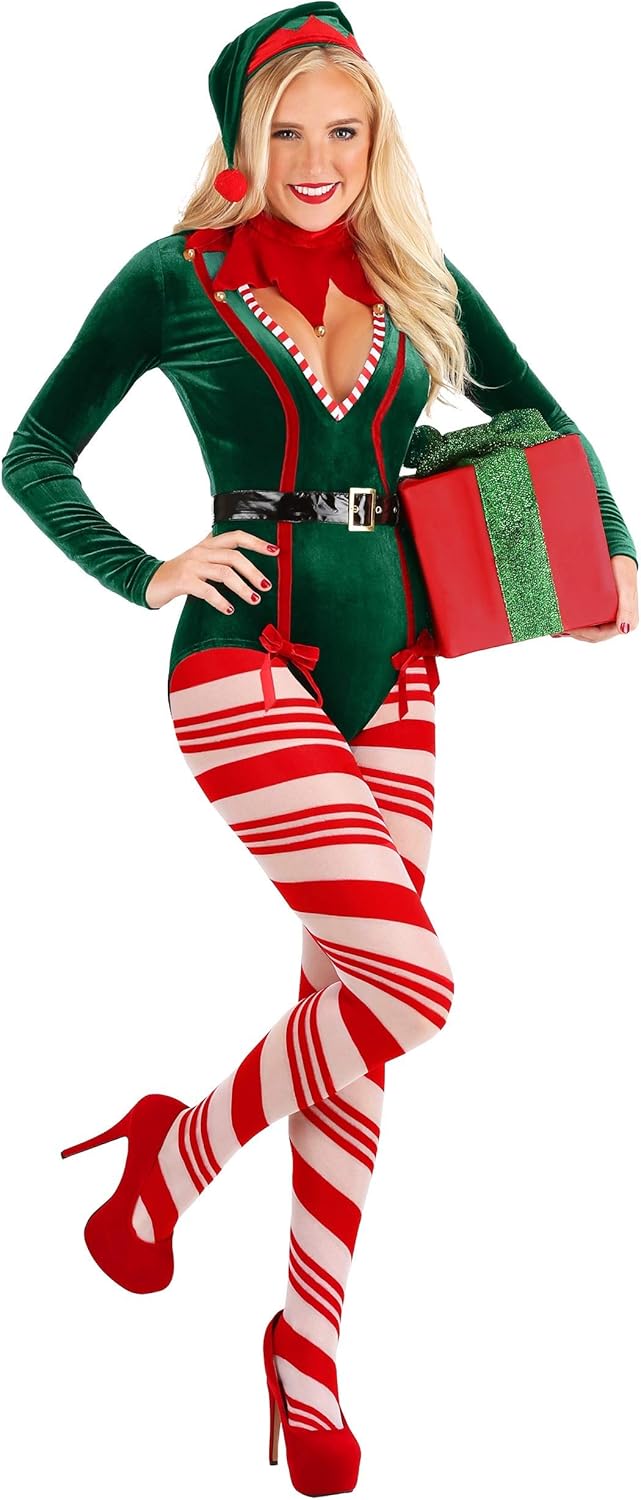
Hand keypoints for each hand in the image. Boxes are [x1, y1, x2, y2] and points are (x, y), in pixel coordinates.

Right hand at [144, 530, 278, 610]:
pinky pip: (207, 590)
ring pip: (224, 573)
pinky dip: (221, 601)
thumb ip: (218, 557)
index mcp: (207, 544)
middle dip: (253, 571)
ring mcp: (192, 565)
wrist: (148, 582)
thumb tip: (247, 565)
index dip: (256, 543)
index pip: (236, 536)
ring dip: (243, 587)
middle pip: (234, 556)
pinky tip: (230, 609)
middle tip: (266, 586)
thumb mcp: (199, 560)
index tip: (275, 551)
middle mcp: (201, 551)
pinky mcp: (183, 581)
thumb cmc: (179, 574)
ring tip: (254, 599)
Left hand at [550, 554, 637, 642]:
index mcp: (623, 622)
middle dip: (573, 633)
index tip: (567, 629)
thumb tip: (624, 630)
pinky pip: (583, 620)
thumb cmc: (624, 571)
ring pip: (585, 629)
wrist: (618, 554)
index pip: (599, 635)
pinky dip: (571, 623)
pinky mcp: (596, 609)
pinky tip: (558, 623)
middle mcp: (614, 622)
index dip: (582, 634)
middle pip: (590, 635)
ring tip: (554, 627)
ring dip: (570, 630)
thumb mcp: (627, 589)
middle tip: (556, 628)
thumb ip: (628, 608)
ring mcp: (604, 616)